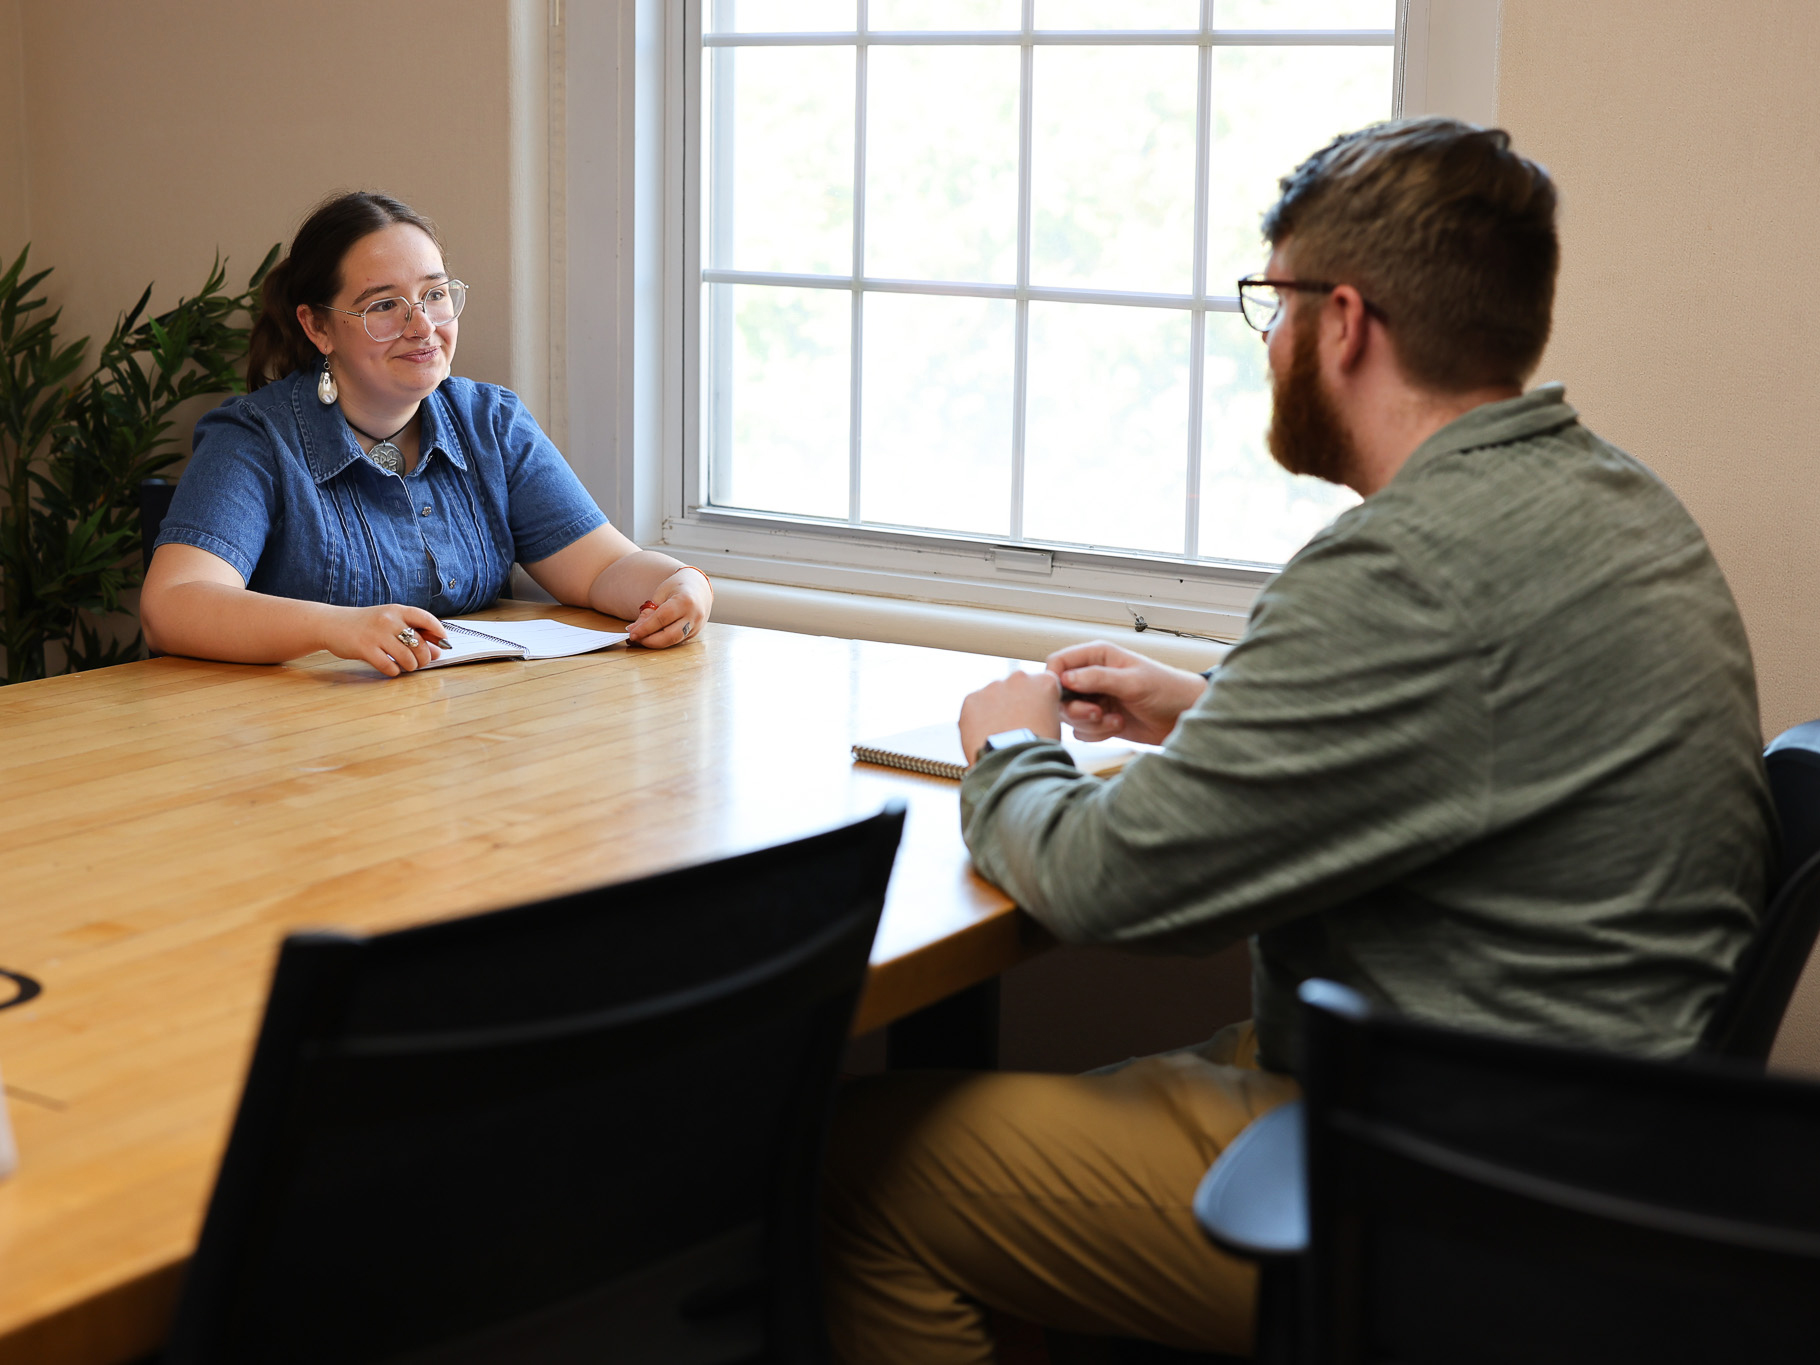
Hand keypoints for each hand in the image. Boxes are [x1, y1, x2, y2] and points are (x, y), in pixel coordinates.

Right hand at [321, 604, 448, 676]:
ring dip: (411, 666)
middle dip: (425, 657)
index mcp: (397, 610)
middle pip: (419, 643)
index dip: (439, 632)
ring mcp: (376, 634)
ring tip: (407, 666)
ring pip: (407, 657)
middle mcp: (388, 620)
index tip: (444, 643)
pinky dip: (394, 671)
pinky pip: (389, 665)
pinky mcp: (365, 649)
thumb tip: (438, 650)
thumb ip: (412, 632)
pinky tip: (392, 668)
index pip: (426, 618)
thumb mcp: (389, 621)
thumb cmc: (365, 624)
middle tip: (421, 662)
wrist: (331, 624)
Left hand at [628, 567, 712, 647]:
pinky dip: (663, 640)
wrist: (699, 588)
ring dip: (655, 642)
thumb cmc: (677, 587)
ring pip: (673, 641)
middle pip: (670, 635)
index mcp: (685, 601)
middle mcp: (694, 616)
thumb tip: (633, 630)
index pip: (662, 619)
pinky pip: (676, 640)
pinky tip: (652, 637)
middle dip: (650, 640)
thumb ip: (648, 612)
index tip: (632, 634)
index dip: (645, 628)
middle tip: (635, 638)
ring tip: (641, 638)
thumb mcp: (661, 594)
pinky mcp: (694, 633)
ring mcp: (696, 626)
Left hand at [959, 670, 1063, 767]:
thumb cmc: (1037, 751)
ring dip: (995, 710)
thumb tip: (1032, 716)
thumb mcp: (1054, 727)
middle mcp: (1019, 678)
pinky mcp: (972, 699)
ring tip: (998, 735)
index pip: (1042, 684)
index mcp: (1045, 683)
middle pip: (1016, 687)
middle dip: (1014, 703)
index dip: (1037, 702)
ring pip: (993, 696)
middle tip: (1014, 727)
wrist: (1012, 762)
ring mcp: (993, 687)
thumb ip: (1043, 711)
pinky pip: (974, 707)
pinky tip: (984, 735)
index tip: (1034, 716)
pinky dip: (976, 719)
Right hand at [1046, 640, 1207, 744]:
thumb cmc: (1166, 689)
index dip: (1054, 680)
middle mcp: (1091, 676)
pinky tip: (1118, 726)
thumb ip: (1098, 678)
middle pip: (1059, 694)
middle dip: (1076, 709)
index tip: (1064, 697)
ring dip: (1089, 723)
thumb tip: (1066, 679)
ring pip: (1070, 715)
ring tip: (1114, 720)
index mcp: (1097, 656)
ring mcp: (1095, 699)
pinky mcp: (1100, 719)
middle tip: (1097, 713)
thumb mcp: (1133, 681)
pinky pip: (1082, 730)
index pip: (1058, 662)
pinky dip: (1097, 733)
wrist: (1184, 716)